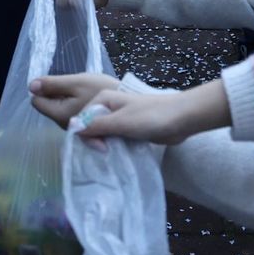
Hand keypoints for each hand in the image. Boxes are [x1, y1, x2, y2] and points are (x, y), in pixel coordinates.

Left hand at [28, 72, 122, 127]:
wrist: (128, 103)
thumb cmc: (102, 90)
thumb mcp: (77, 82)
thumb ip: (53, 84)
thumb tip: (31, 86)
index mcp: (58, 114)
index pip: (37, 101)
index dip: (45, 88)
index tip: (62, 83)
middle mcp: (63, 124)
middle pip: (49, 105)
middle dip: (58, 93)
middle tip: (77, 87)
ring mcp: (73, 127)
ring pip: (60, 108)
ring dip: (68, 98)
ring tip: (85, 92)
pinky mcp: (83, 127)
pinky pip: (71, 112)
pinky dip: (76, 104)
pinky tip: (89, 100)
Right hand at [74, 80, 229, 144]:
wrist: (181, 118)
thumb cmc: (151, 117)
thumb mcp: (121, 122)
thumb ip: (96, 125)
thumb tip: (71, 127)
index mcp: (103, 99)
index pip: (82, 120)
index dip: (86, 135)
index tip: (100, 148)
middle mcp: (108, 106)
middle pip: (90, 127)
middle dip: (94, 141)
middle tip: (107, 153)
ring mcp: (119, 117)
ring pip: (102, 134)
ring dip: (104, 145)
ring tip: (112, 155)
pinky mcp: (129, 128)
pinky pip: (114, 138)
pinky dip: (113, 146)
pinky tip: (118, 154)